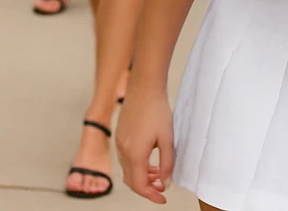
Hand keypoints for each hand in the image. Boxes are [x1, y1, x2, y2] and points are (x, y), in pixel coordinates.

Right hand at [115, 83, 174, 202]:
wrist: (144, 87)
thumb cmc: (157, 111)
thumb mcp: (168, 140)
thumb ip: (167, 164)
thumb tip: (166, 182)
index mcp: (135, 153)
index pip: (140, 185)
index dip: (152, 195)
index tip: (163, 199)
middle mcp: (123, 150)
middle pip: (131, 180)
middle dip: (146, 188)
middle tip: (162, 188)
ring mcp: (119, 142)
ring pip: (127, 170)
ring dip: (141, 176)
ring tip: (158, 174)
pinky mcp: (119, 135)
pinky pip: (125, 158)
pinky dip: (136, 165)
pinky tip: (149, 160)